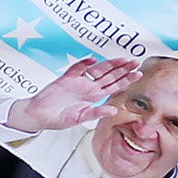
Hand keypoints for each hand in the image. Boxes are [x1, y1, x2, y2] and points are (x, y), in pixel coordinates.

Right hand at [10, 56, 136, 130]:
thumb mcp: (79, 118)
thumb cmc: (58, 118)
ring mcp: (78, 82)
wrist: (39, 115)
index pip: (114, 86)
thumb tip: (113, 110)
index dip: (126, 80)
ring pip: (97, 70)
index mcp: (94, 97)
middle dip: (123, 69)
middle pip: (109, 76)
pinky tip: (92, 60)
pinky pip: (76, 69)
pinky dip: (83, 64)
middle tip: (135, 62)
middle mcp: (88, 88)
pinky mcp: (65, 79)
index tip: (138, 74)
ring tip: (121, 59)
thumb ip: (96, 113)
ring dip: (109, 64)